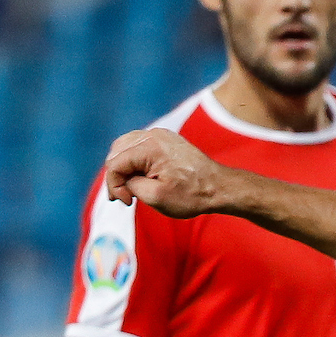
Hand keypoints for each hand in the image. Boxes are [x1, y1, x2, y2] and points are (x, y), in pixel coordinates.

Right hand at [105, 128, 232, 218]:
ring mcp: (160, 134)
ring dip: (123, 167)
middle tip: (122, 196)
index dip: (114, 185)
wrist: (220, 187)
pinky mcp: (166, 139)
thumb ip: (130, 186)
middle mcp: (153, 135)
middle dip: (116, 175)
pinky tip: (139, 177)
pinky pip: (140, 146)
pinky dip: (134, 160)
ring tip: (128, 188)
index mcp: (149, 147)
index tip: (126, 202)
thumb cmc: (193, 195)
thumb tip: (121, 181)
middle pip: (117, 152)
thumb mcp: (156, 197)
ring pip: (126, 147)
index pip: (115, 163)